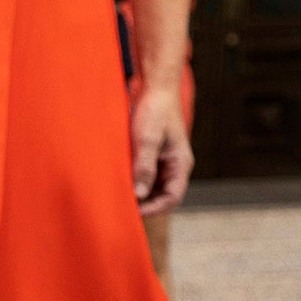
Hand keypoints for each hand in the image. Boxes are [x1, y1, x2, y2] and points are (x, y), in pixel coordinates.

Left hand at [131, 82, 192, 215]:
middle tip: (122, 207)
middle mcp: (175, 166)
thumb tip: (139, 195)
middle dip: (145, 204)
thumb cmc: (156, 111)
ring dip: (139, 194)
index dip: (154, 208)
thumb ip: (145, 167)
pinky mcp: (155, 156)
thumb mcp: (148, 139)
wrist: (157, 89)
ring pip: (154, 188)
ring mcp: (165, 161)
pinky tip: (120, 181)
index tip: (133, 212)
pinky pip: (147, 177)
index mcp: (181, 163)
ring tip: (119, 196)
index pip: (173, 197)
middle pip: (163, 196)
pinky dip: (136, 183)